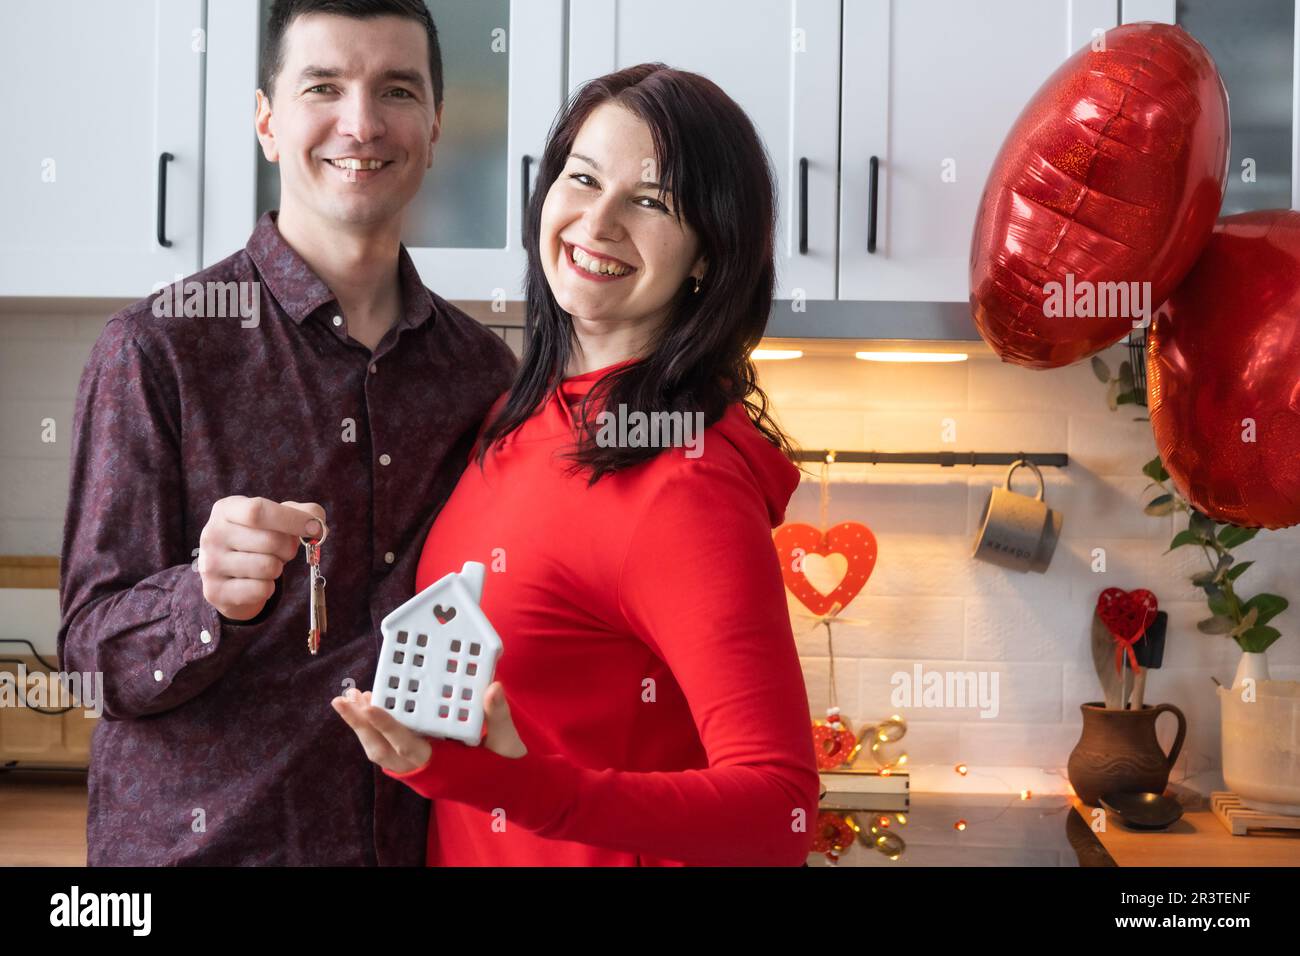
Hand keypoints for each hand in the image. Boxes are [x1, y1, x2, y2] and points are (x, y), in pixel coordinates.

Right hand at [198, 495, 325, 620]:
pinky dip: (269, 587)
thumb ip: (300, 513)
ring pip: (267, 567)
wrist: (229, 576)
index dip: (292, 519)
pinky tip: (258, 582)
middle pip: (270, 541)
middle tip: (285, 551)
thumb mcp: (275, 519)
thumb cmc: (258, 539)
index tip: (315, 528)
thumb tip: (318, 523)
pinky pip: (260, 590)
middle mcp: (212, 534)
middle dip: (289, 548)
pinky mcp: (215, 591)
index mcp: (226, 509)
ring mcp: (210, 563)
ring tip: (268, 564)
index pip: (258, 510)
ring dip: (278, 568)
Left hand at [331, 682, 526, 773]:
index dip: (387, 725)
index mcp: (442, 767)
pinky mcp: (419, 765)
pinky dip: (376, 731)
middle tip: (343, 699)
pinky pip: (389, 750)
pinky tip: (371, 711)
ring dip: (363, 728)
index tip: (369, 705)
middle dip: (361, 725)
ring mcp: (418, 771)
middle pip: (382, 750)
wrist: (510, 792)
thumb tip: (493, 687)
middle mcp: (424, 772)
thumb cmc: (506, 768)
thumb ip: (498, 716)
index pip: (408, 745)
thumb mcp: (506, 742)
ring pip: (381, 751)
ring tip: (348, 701)